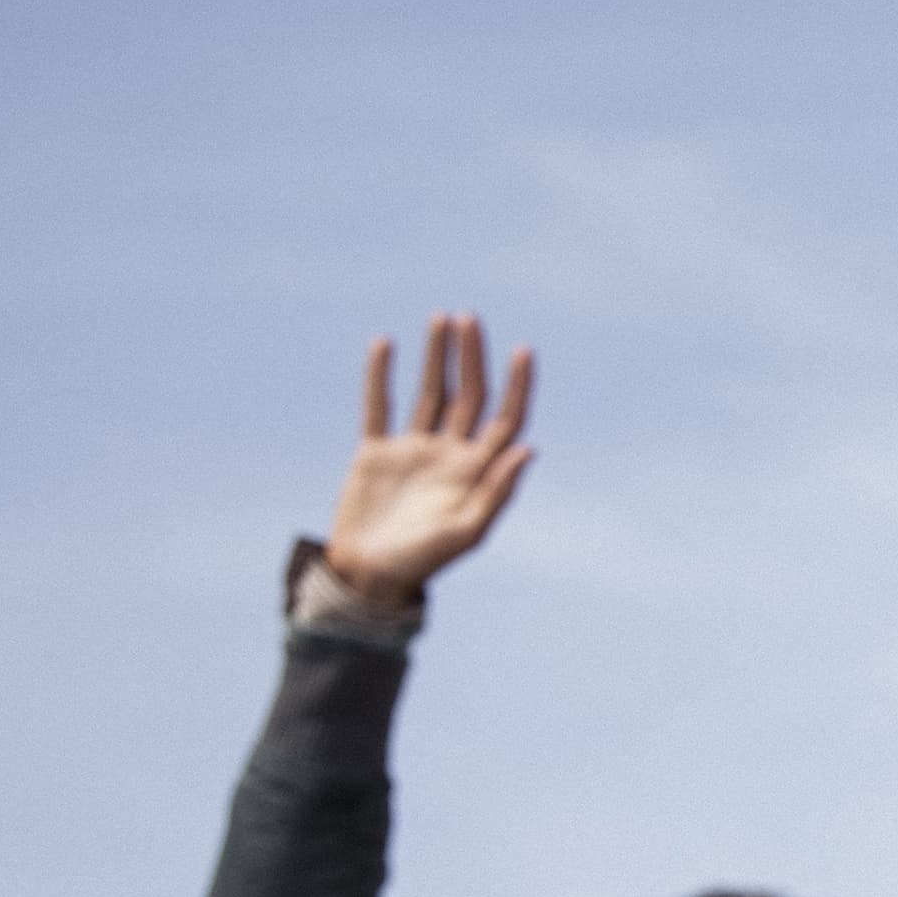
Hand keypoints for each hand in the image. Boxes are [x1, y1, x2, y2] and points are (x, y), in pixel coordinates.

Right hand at [321, 313, 536, 609]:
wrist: (368, 579)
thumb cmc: (423, 562)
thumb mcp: (466, 531)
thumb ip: (498, 490)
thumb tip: (529, 447)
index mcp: (478, 471)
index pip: (505, 417)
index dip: (517, 385)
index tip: (523, 350)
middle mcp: (450, 454)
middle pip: (468, 395)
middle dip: (471, 358)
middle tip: (469, 319)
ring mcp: (414, 450)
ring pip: (429, 393)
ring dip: (436, 356)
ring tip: (441, 318)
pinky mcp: (376, 453)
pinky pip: (379, 406)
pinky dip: (380, 376)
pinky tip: (384, 344)